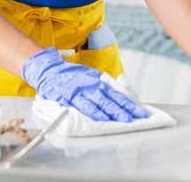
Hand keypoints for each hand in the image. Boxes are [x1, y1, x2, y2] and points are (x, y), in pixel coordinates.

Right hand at [23, 47, 149, 121]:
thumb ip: (102, 86)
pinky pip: (83, 106)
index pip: (117, 95)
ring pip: (100, 104)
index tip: (141, 112)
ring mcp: (81, 91)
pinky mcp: (70, 97)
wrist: (50, 70)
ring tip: (124, 121)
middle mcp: (92, 86)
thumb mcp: (90, 76)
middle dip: (126, 110)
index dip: (129, 104)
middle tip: (139, 118)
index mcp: (98, 82)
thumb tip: (117, 96)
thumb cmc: (71, 75)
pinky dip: (93, 113)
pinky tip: (101, 119)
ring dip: (113, 113)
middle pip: (112, 100)